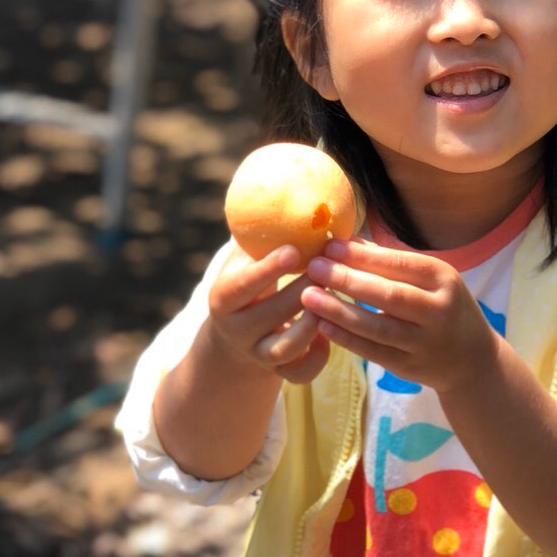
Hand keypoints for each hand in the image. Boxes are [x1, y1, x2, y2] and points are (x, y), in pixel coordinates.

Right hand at [205, 244, 330, 383]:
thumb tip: (291, 183)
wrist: (235, 331)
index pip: (241, 285)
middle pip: (270, 314)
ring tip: (332, 299)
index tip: (294, 250)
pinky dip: (318, 358)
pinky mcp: (277, 371)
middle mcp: (236, 328)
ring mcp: (257, 352)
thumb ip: (262, 234)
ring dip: (313, 323)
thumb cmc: (248, 278)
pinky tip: (330, 333)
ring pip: (285, 348)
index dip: (268, 269)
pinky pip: (299, 373)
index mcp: (224, 295)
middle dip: (303, 290)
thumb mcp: (244, 258)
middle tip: (329, 268)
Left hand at [301, 239, 499, 393]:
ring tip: (309, 297)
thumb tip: (344, 241)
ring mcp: (425, 343)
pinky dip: (347, 339)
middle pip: (388, 295)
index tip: (329, 246)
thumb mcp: (428, 278)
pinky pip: (373, 353)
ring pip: (378, 328)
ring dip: (339, 311)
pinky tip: (323, 326)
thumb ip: (388, 261)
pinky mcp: (410, 367)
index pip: (399, 264)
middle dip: (347, 280)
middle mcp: (438, 311)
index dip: (362, 256)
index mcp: (443, 279)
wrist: (472, 359)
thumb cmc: (441, 305)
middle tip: (313, 268)